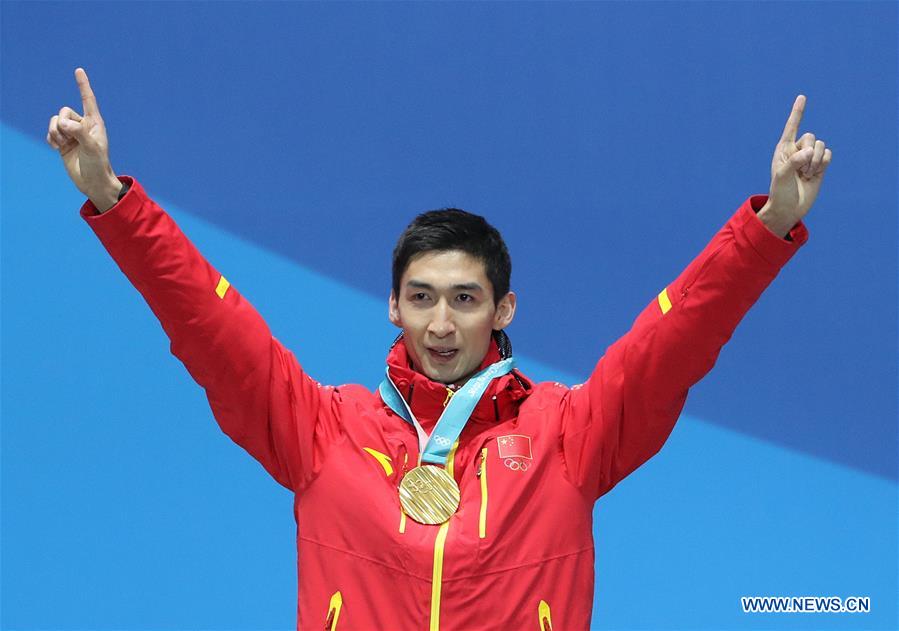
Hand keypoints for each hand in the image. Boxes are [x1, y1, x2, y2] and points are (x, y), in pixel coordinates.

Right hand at [46, 67, 119, 205]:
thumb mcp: (92, 148)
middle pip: (64, 111)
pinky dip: (50, 138)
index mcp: (95, 123)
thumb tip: (63, 123)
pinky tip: (55, 148)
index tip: (79, 70)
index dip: (82, 85)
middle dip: (62, 123)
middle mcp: (83, 125)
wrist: (92, 182)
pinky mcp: (63, 142)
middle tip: (68, 139)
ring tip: (62, 145)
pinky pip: (50, 131)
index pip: (88, 100)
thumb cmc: (98, 165)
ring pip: (55, 121)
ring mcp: (72, 133)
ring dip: (54, 132)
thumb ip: (79, 132)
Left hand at [758, 95, 833, 237]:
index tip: (802, 97)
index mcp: (783, 149)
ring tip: (806, 174)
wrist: (790, 208)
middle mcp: (797, 150)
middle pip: (811, 136)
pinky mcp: (820, 164)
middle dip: (808, 153)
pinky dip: (823, 164)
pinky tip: (815, 174)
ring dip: (815, 161)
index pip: (791, 127)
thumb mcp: (782, 175)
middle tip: (800, 170)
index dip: (798, 112)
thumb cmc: (780, 191)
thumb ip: (794, 161)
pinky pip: (828, 154)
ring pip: (821, 145)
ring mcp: (809, 157)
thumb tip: (810, 151)